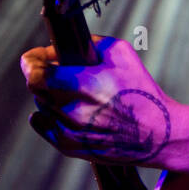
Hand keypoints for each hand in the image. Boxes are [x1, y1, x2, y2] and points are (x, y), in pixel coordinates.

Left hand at [19, 37, 173, 164]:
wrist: (157, 134)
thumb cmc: (142, 91)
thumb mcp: (121, 53)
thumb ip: (89, 42)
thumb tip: (63, 46)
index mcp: (85, 85)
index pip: (35, 74)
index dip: (31, 62)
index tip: (34, 57)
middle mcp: (73, 111)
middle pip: (36, 88)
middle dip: (44, 75)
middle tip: (60, 71)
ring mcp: (69, 132)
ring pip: (41, 105)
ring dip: (51, 95)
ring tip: (75, 93)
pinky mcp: (69, 147)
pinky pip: (44, 124)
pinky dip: (50, 114)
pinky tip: (68, 109)